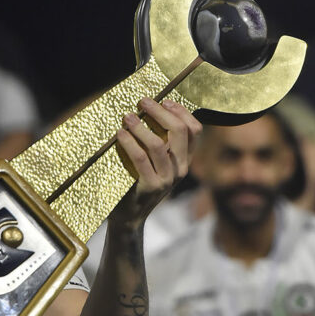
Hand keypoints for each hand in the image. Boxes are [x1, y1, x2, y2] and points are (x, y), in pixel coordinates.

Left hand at [112, 97, 201, 229]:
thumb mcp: (155, 162)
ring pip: (159, 144)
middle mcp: (180, 169)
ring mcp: (167, 179)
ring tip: (127, 117)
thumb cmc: (138, 181)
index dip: (181, 112)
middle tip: (142, 102)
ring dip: (140, 127)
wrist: (129, 215)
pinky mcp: (150, 187)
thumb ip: (159, 141)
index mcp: (185, 160)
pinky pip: (140, 158)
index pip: (195, 130)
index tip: (164, 100)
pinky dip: (129, 142)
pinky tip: (120, 134)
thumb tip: (149, 109)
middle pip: (179, 132)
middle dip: (160, 112)